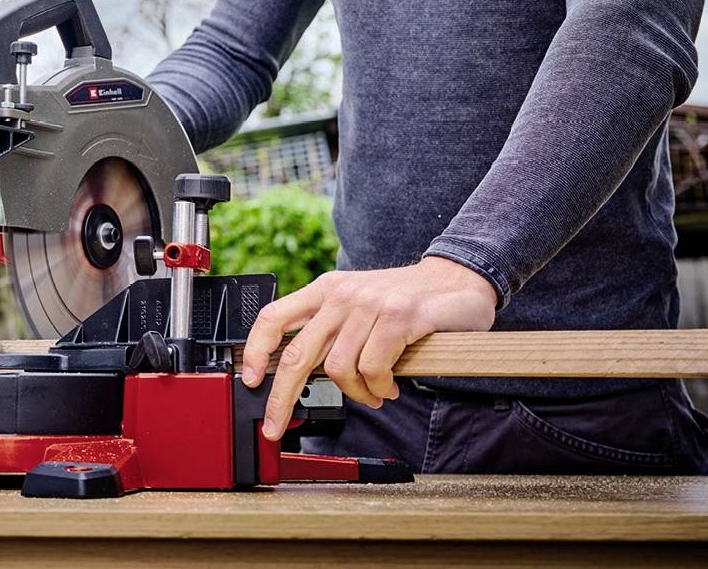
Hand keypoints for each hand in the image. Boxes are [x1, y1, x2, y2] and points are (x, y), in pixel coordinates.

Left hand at [240, 256, 496, 440]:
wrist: (457, 282)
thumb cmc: (406, 302)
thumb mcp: (357, 307)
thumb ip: (330, 331)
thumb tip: (298, 371)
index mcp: (326, 290)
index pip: (274, 317)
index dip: (256, 350)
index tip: (249, 380)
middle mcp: (342, 294)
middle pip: (297, 354)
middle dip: (281, 397)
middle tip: (276, 424)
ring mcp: (369, 304)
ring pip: (339, 369)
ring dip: (357, 394)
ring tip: (375, 393)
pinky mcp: (398, 317)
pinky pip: (374, 369)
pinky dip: (380, 388)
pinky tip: (391, 385)